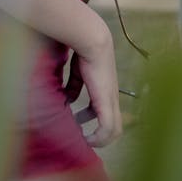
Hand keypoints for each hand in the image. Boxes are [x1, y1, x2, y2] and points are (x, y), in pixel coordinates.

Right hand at [68, 22, 121, 147]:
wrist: (93, 42)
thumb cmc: (84, 53)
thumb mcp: (77, 74)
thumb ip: (74, 86)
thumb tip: (67, 99)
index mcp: (106, 91)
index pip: (107, 113)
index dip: (95, 123)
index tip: (79, 127)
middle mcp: (112, 98)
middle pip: (114, 126)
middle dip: (99, 135)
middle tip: (82, 137)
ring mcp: (111, 101)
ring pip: (114, 129)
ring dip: (99, 137)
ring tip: (84, 138)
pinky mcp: (107, 102)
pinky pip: (107, 128)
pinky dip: (98, 137)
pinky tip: (86, 138)